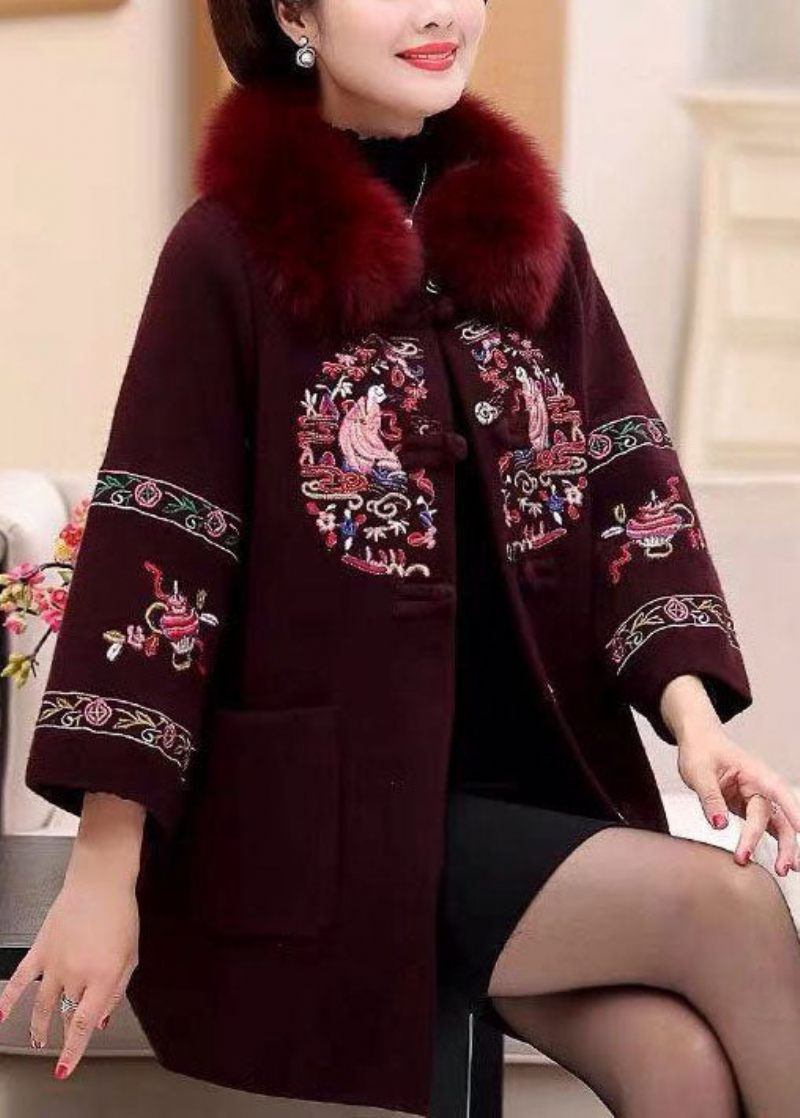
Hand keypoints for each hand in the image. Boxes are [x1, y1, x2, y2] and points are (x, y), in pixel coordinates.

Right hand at [0, 869, 138, 1078]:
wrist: (100, 881)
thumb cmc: (120, 913)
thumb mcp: (131, 955)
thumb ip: (118, 990)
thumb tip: (103, 1018)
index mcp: (103, 977)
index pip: (83, 1026)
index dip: (73, 1052)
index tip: (65, 1069)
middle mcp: (76, 973)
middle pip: (66, 1014)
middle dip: (65, 1033)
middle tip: (63, 1045)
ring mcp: (55, 963)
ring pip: (41, 1006)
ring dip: (38, 1028)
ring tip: (38, 1040)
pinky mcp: (40, 949)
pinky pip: (20, 980)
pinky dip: (8, 1000)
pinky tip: (1, 1015)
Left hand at [676, 724, 799, 874]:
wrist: (698, 741)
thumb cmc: (701, 750)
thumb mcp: (698, 772)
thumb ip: (710, 798)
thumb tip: (720, 825)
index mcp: (753, 772)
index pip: (777, 790)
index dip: (792, 809)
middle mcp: (760, 786)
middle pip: (777, 815)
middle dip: (783, 842)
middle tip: (780, 866)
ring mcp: (756, 798)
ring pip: (777, 824)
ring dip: (783, 846)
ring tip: (784, 869)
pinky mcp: (750, 808)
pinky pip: (766, 827)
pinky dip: (773, 843)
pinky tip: (780, 861)